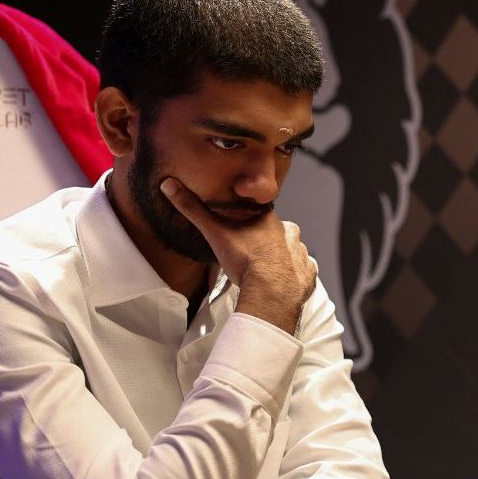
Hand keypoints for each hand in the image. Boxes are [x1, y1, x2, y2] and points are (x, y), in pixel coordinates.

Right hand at [160, 178, 315, 332]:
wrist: (271, 293)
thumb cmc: (246, 262)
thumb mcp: (215, 233)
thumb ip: (193, 210)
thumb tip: (169, 185)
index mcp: (270, 221)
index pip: (262, 215)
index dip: (252, 224)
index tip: (243, 234)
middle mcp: (290, 235)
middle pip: (280, 232)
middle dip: (268, 241)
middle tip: (252, 256)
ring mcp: (302, 255)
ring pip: (293, 251)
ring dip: (283, 258)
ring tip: (266, 272)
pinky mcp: (308, 275)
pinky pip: (303, 272)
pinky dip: (294, 277)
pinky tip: (282, 283)